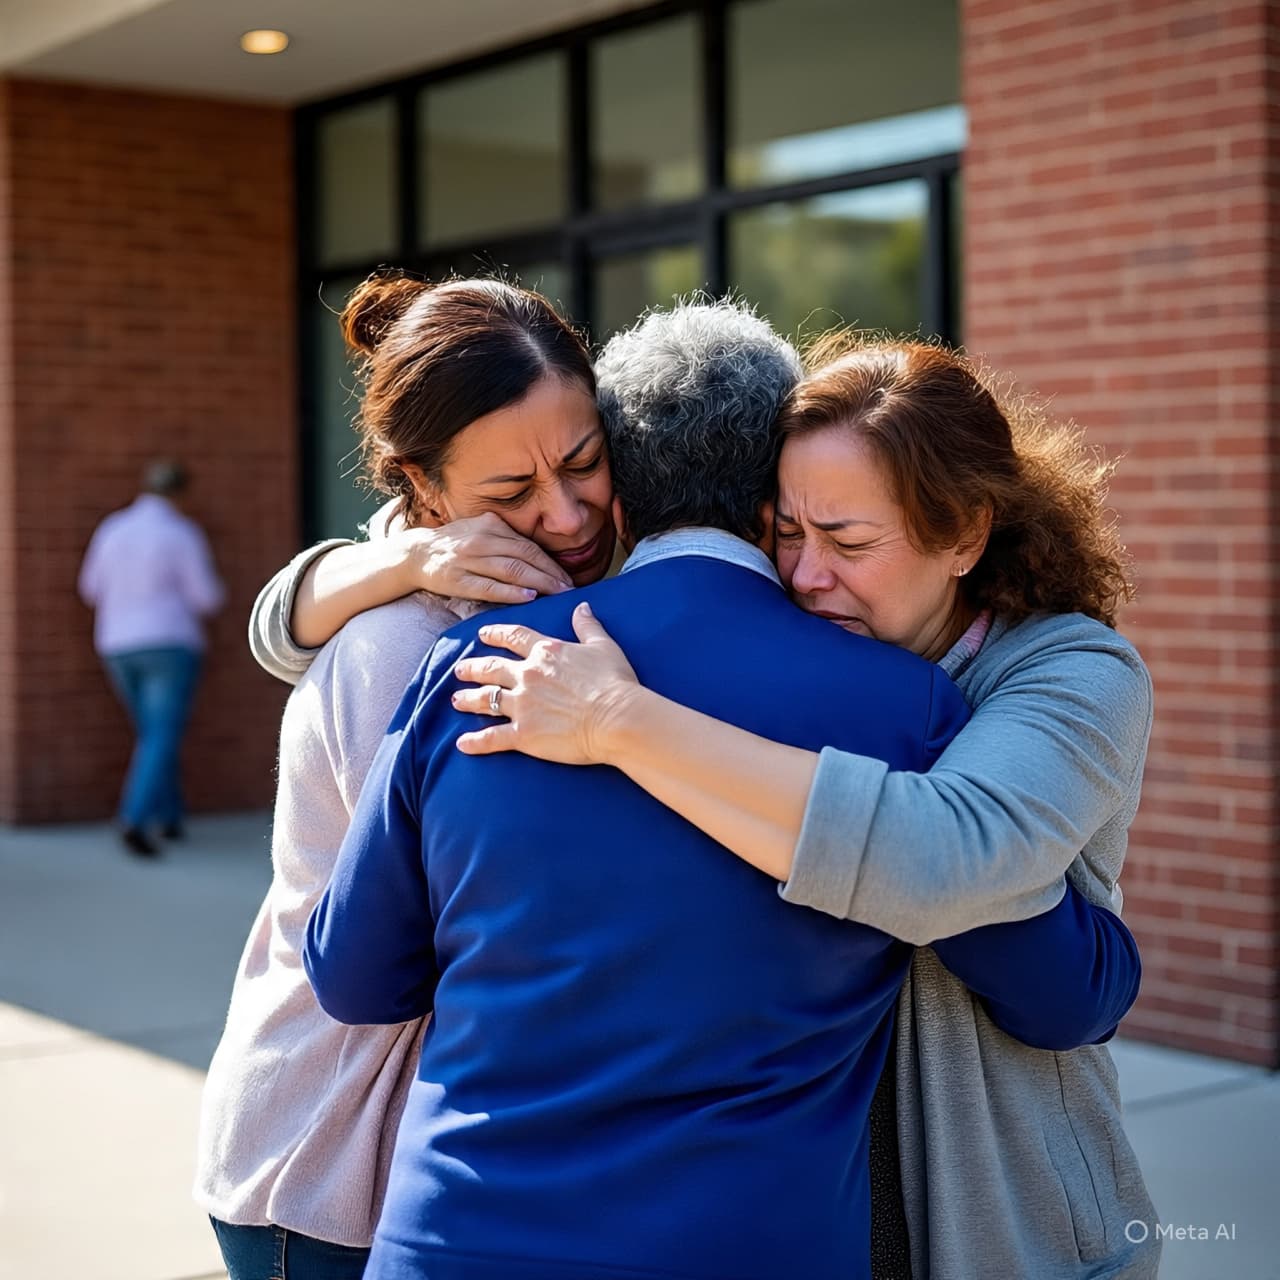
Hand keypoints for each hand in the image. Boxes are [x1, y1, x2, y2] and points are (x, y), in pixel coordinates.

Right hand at [398, 513, 572, 604]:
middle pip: (525, 557)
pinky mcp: (458, 580)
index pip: (529, 546)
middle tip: (570, 590)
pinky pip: (489, 587)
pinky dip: (510, 592)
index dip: (551, 563)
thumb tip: (540, 557)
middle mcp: (482, 541)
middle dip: (551, 574)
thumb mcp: (480, 531)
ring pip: (511, 570)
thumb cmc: (455, 545)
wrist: (415, 554)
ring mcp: (469, 560)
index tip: (568, 579)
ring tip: (557, 594)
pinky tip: (528, 597)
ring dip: (538, 583)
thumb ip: (507, 539)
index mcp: (491, 526)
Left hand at [451, 603, 640, 763]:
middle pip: (491, 668)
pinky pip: (492, 737)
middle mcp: (528, 675)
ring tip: (456, 700)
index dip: (495, 634)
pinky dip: (475, 742)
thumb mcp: (604, 646)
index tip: (482, 634)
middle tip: (460, 669)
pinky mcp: (523, 734)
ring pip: (486, 699)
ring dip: (468, 699)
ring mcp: (523, 705)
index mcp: (546, 652)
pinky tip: (462, 744)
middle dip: (472, 668)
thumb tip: (582, 606)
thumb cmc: (615, 683)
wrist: (617, 718)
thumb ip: (588, 626)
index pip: (512, 637)